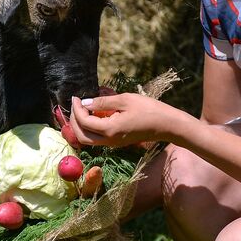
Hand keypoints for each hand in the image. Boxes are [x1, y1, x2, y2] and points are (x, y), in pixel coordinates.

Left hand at [69, 93, 193, 146]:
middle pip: (81, 136)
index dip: (76, 109)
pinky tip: (93, 114)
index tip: (76, 96)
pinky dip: (90, 128)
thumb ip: (103, 102)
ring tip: (82, 108)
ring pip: (88, 139)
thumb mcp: (125, 100)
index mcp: (110, 130)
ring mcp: (113, 143)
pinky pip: (97, 138)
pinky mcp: (117, 142)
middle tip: (75, 104)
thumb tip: (85, 103)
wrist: (167, 125)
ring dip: (80, 126)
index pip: (84, 122)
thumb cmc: (149, 109)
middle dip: (73, 120)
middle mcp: (109, 140)